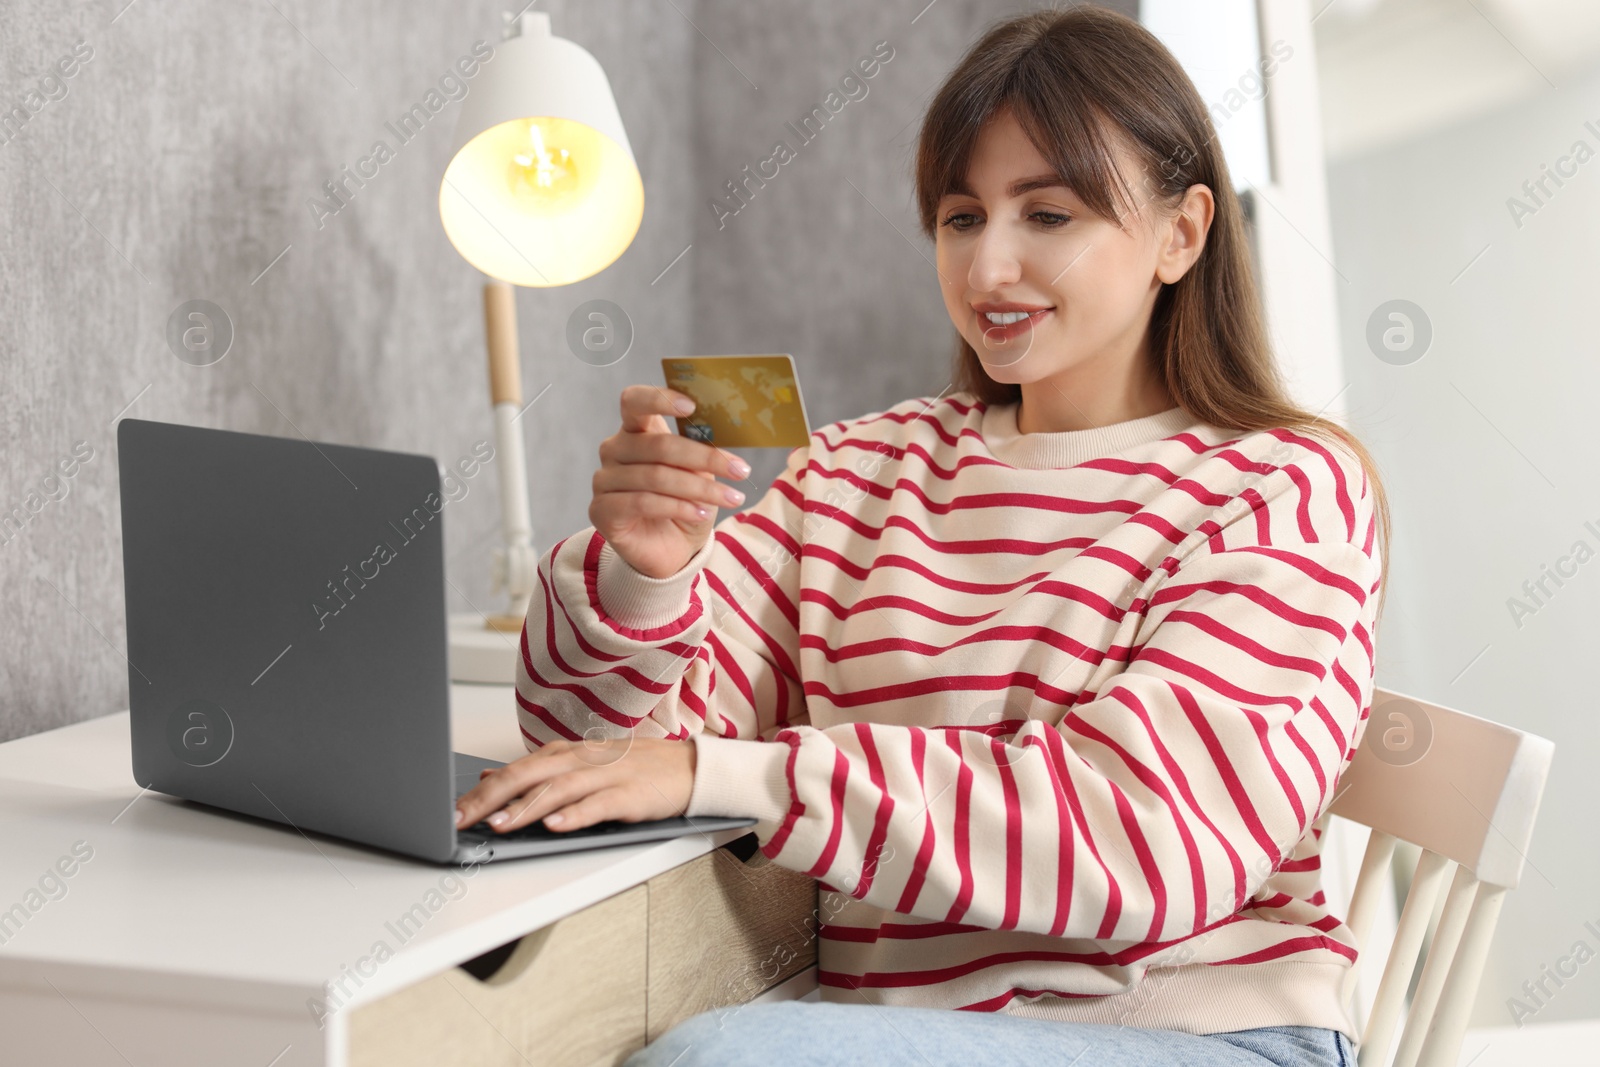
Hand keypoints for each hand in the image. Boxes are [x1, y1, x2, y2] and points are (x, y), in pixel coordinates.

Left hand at [454, 738, 697, 832]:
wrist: (689, 767)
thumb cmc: (633, 769)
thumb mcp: (580, 765)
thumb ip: (536, 772)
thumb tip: (489, 778)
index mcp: (566, 753)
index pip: (515, 770)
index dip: (482, 791)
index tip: (453, 811)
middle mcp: (582, 760)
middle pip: (529, 775)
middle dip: (492, 799)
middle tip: (462, 819)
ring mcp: (607, 775)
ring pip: (559, 789)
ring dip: (527, 808)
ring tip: (500, 825)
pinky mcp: (630, 794)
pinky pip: (599, 805)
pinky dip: (576, 815)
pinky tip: (556, 826)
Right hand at [590, 385, 752, 578]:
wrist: (671, 549)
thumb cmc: (685, 504)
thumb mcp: (699, 474)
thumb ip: (700, 452)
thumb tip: (721, 441)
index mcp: (636, 431)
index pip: (634, 402)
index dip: (659, 399)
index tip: (691, 407)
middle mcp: (614, 450)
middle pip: (658, 445)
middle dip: (705, 458)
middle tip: (740, 470)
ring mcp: (604, 480)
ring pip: (656, 477)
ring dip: (700, 489)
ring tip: (730, 498)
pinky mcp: (601, 510)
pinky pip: (642, 502)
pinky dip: (678, 507)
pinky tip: (701, 514)